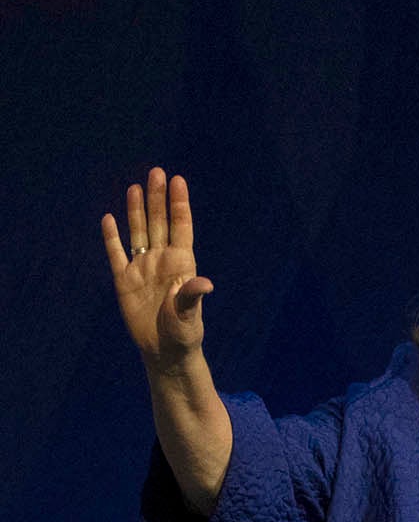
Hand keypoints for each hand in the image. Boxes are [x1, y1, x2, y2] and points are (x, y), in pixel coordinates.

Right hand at [101, 167, 212, 367]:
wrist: (165, 350)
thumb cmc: (184, 332)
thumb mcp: (189, 315)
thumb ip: (192, 296)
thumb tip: (205, 284)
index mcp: (182, 263)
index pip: (181, 226)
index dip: (179, 203)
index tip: (178, 180)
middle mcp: (162, 260)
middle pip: (159, 223)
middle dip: (157, 198)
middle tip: (156, 172)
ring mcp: (142, 268)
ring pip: (138, 233)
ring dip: (136, 211)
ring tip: (136, 187)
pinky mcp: (123, 281)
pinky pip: (116, 254)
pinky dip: (111, 238)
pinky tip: (109, 219)